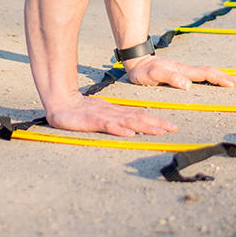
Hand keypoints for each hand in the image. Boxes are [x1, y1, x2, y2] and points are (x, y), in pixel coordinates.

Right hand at [45, 93, 178, 135]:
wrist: (61, 104)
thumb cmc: (80, 112)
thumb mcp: (101, 117)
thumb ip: (115, 122)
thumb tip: (132, 129)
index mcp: (117, 113)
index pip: (140, 117)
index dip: (156, 121)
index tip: (170, 126)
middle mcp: (114, 114)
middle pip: (139, 118)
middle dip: (157, 124)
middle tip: (173, 128)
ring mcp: (104, 116)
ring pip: (128, 121)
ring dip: (145, 126)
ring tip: (159, 131)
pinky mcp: (94, 121)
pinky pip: (109, 126)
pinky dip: (120, 129)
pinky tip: (131, 133)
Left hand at [124, 56, 235, 89]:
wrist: (137, 63)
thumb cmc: (144, 71)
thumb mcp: (154, 75)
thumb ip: (170, 78)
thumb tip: (188, 85)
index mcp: (183, 71)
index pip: (206, 74)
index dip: (220, 79)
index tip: (233, 84)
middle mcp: (186, 71)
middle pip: (210, 72)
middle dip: (226, 78)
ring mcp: (184, 72)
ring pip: (206, 74)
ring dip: (220, 78)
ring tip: (231, 83)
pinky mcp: (180, 75)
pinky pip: (200, 76)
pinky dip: (210, 79)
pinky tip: (212, 83)